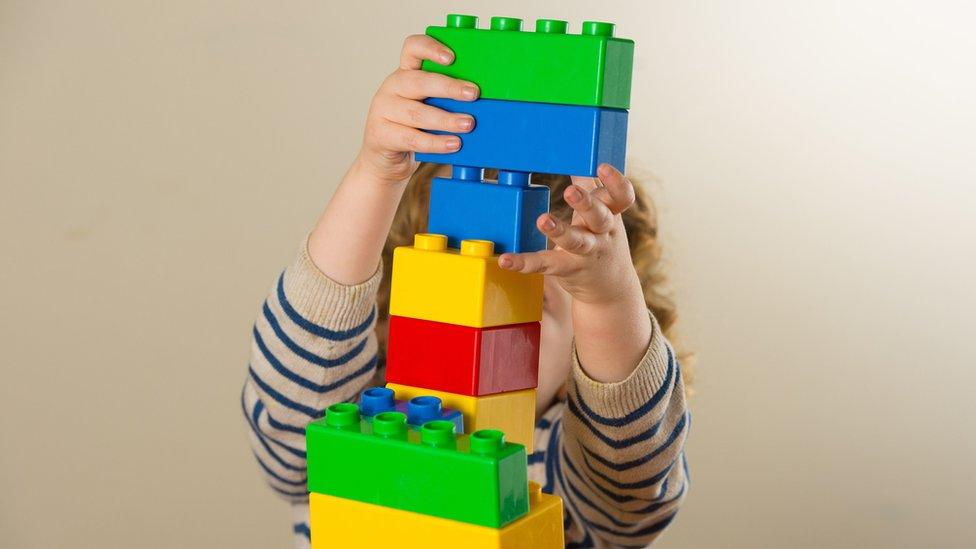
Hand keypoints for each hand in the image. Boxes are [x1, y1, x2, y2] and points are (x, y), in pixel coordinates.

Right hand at [357, 34, 479, 183]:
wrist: (386, 156)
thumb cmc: (414, 126)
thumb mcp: (427, 104)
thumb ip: (444, 97)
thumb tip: (477, 97)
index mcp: (406, 72)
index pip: (413, 48)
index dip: (431, 48)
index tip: (452, 57)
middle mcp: (392, 87)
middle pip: (419, 82)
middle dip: (449, 88)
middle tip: (473, 94)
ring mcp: (383, 110)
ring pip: (417, 113)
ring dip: (446, 119)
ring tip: (468, 124)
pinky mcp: (382, 134)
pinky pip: (412, 138)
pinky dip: (436, 142)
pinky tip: (454, 144)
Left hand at [499, 163, 651, 382]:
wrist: (612, 289)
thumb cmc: (602, 241)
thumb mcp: (603, 215)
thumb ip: (590, 188)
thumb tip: (578, 156)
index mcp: (611, 215)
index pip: (621, 197)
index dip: (615, 182)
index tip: (602, 166)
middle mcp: (602, 234)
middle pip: (600, 216)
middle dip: (586, 203)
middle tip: (571, 191)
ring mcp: (587, 253)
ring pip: (576, 241)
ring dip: (560, 230)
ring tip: (543, 220)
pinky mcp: (569, 270)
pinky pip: (546, 265)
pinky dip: (524, 263)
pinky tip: (506, 260)